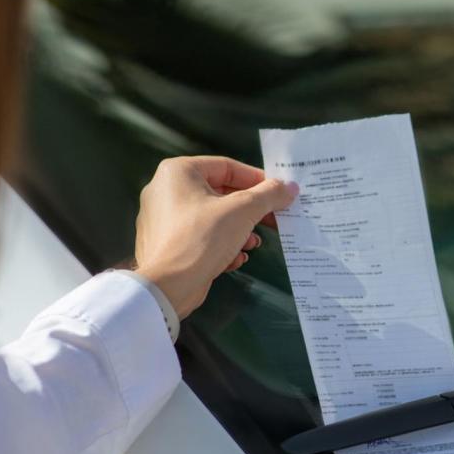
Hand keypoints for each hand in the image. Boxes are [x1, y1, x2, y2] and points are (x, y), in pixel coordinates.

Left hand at [133, 156, 297, 317]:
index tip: (279, 193)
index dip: (258, 180)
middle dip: (250, 210)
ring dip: (239, 230)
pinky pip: (200, 236)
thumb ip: (269, 195)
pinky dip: (221, 244)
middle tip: (274, 219)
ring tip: (253, 243)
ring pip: (213, 217)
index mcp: (178, 172)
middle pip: (221, 193)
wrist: (167, 286)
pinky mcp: (166, 244)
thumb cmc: (202, 238)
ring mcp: (163, 219)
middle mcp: (166, 191)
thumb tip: (289, 188)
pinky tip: (236, 258)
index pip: (227, 167)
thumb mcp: (243, 211)